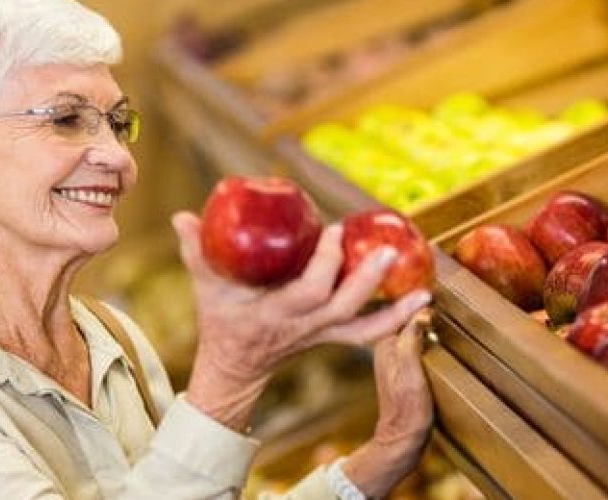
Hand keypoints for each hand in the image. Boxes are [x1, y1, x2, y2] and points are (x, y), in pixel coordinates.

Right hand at [172, 212, 430, 430]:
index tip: (335, 231)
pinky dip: (395, 320)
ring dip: (396, 312)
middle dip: (369, 280)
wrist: (235, 365)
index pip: (308, 291)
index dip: (326, 264)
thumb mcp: (205, 285)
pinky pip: (369, 332)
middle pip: (346, 308)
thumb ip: (195, 250)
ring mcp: (323, 334)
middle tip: (389, 249)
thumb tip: (182, 215)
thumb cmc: (221, 320)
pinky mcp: (334, 335)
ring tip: (425, 292)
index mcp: (278, 313)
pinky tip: (418, 301)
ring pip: (366, 328)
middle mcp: (307, 326)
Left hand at [344, 317, 432, 497]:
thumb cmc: (409, 410)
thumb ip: (411, 341)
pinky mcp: (407, 369)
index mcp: (386, 344)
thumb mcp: (412, 373)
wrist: (405, 439)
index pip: (407, 312)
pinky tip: (444, 346)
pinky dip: (433, 342)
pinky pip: (421, 345)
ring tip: (449, 327)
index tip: (445, 305)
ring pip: (418, 332)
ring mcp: (396, 358)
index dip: (426, 308)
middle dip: (429, 316)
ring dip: (433, 328)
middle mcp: (387, 348)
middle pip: (412, 320)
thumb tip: (421, 312)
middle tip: (450, 316)